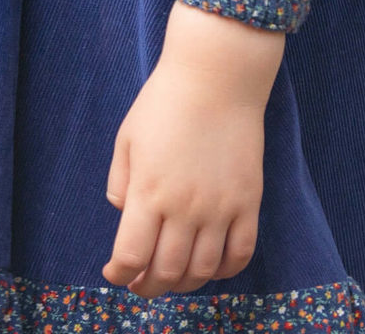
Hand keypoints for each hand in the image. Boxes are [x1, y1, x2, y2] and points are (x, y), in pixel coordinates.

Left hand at [103, 1, 284, 297]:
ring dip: (185, 284)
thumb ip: (120, 181)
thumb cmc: (165, 100)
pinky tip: (213, 265)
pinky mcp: (248, 201)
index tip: (116, 272)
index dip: (120, 273)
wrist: (217, 76)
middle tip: (142, 283)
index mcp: (148, 192)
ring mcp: (220, 207)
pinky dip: (226, 270)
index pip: (131, 256)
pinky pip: (241, 254)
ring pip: (203, 270)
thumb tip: (123, 215)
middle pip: (167, 272)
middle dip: (149, 287)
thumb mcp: (127, 136)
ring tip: (174, 276)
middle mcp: (184, 208)